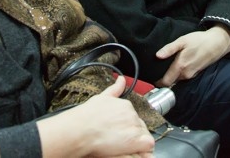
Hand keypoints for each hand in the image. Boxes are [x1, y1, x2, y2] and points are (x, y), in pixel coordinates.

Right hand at [37, 77, 153, 157]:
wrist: (81, 129)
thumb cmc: (87, 116)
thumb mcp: (101, 97)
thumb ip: (115, 89)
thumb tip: (121, 79)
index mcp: (125, 105)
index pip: (133, 116)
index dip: (127, 126)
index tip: (119, 131)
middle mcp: (132, 114)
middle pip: (139, 126)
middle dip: (132, 133)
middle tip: (120, 139)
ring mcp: (135, 127)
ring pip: (143, 135)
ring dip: (137, 141)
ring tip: (123, 146)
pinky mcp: (137, 140)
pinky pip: (148, 145)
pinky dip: (143, 150)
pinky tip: (134, 151)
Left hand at [155, 26, 229, 86]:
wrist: (217, 43)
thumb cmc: (199, 40)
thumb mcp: (182, 41)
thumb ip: (169, 49)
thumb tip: (157, 56)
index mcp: (180, 66)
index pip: (166, 82)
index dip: (158, 82)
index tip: (152, 77)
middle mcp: (186, 74)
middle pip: (171, 82)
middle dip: (164, 79)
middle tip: (157, 70)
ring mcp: (192, 75)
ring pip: (177, 79)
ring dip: (172, 76)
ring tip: (167, 66)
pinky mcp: (196, 73)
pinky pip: (184, 76)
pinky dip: (179, 73)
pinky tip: (179, 64)